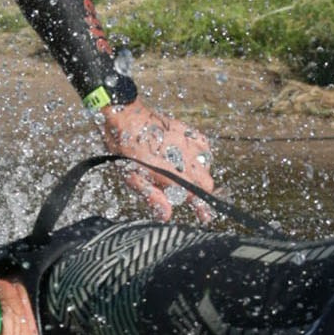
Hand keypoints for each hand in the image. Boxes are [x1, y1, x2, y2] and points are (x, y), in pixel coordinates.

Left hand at [97, 100, 214, 222]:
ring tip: (184, 175)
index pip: (198, 197)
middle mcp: (188, 160)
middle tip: (189, 196)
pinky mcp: (188, 131)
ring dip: (199, 173)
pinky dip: (201, 154)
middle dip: (200, 191)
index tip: (205, 217)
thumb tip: (166, 216)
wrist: (126, 118)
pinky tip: (189, 157)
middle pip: (207, 183)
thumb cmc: (126, 150)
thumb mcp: (134, 178)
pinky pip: (205, 146)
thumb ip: (153, 197)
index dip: (202, 209)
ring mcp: (190, 144)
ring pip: (207, 165)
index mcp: (175, 175)